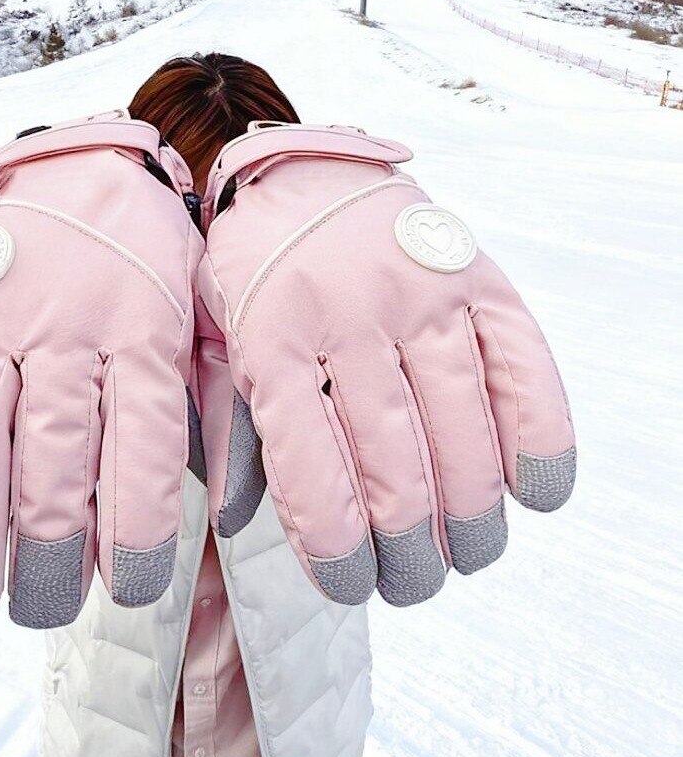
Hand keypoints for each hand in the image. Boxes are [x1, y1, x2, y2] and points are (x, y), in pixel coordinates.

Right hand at [0, 113, 201, 641]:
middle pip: (49, 449)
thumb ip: (227, 407)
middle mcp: (61, 326)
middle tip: (39, 611)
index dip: (136, 521)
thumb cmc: (160, 264)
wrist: (89, 168)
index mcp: (142, 328)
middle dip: (43, 544)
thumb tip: (231, 513)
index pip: (140, 438)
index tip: (132, 588)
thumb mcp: (216, 318)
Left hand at [199, 123, 574, 606]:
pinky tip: (536, 492)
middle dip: (411, 550)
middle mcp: (351, 316)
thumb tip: (240, 524)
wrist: (300, 171)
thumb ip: (228, 426)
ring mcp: (420, 293)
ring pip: (464, 432)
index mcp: (273, 338)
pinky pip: (523, 368)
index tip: (353, 586)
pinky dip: (540, 439)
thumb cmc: (252, 269)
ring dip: (474, 516)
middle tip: (413, 582)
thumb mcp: (216, 340)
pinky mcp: (474, 275)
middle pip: (397, 467)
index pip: (313, 470)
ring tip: (468, 554)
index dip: (339, 548)